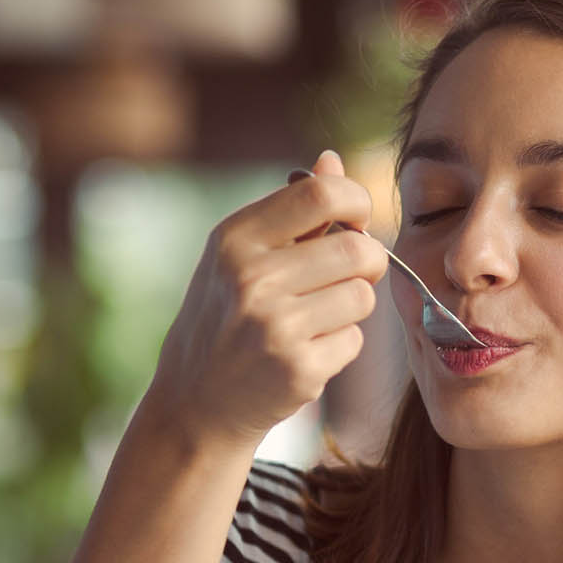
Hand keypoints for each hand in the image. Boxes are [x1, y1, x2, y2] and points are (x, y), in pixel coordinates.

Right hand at [149, 149, 389, 453]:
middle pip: (358, 248)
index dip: (357, 200)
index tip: (358, 217)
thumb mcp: (239, 255)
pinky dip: (341, 346)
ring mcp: (275, 327)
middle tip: (348, 274)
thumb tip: (332, 160)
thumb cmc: (224, 317)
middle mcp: (252, 279)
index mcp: (235, 239)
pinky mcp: (299, 370)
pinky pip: (355, 341)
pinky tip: (307, 351)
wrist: (195, 402)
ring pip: (363, 296)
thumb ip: (291, 212)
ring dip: (351, 307)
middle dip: (367, 261)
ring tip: (315, 318)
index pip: (321, 195)